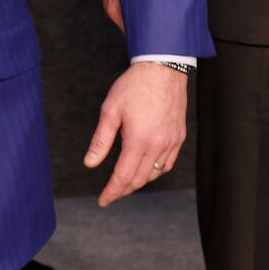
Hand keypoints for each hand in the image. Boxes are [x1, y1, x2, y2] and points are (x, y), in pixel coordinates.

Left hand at [83, 61, 188, 206]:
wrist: (162, 68)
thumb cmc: (133, 86)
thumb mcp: (110, 111)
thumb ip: (101, 140)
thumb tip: (90, 163)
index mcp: (139, 140)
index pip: (123, 177)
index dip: (112, 191)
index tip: (102, 201)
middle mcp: (158, 145)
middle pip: (140, 179)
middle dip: (123, 190)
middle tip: (111, 194)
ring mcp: (171, 142)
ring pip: (154, 174)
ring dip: (139, 182)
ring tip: (124, 183)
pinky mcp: (179, 137)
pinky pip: (167, 164)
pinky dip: (155, 171)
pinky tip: (146, 169)